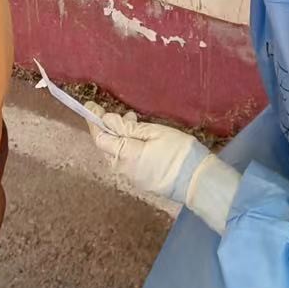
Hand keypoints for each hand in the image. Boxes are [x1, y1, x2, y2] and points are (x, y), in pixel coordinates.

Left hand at [90, 111, 204, 202]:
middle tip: (125, 115)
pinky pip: (127, 161)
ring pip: (117, 153)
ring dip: (121, 137)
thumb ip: (128, 128)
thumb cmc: (179, 152)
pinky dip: (128, 147)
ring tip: (135, 124)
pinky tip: (141, 140)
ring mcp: (131, 177)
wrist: (197, 181)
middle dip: (110, 128)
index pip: (100, 137)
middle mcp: (122, 168)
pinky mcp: (140, 181)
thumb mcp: (155, 132)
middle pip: (107, 146)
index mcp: (124, 155)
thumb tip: (107, 120)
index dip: (94, 120)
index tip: (90, 106)